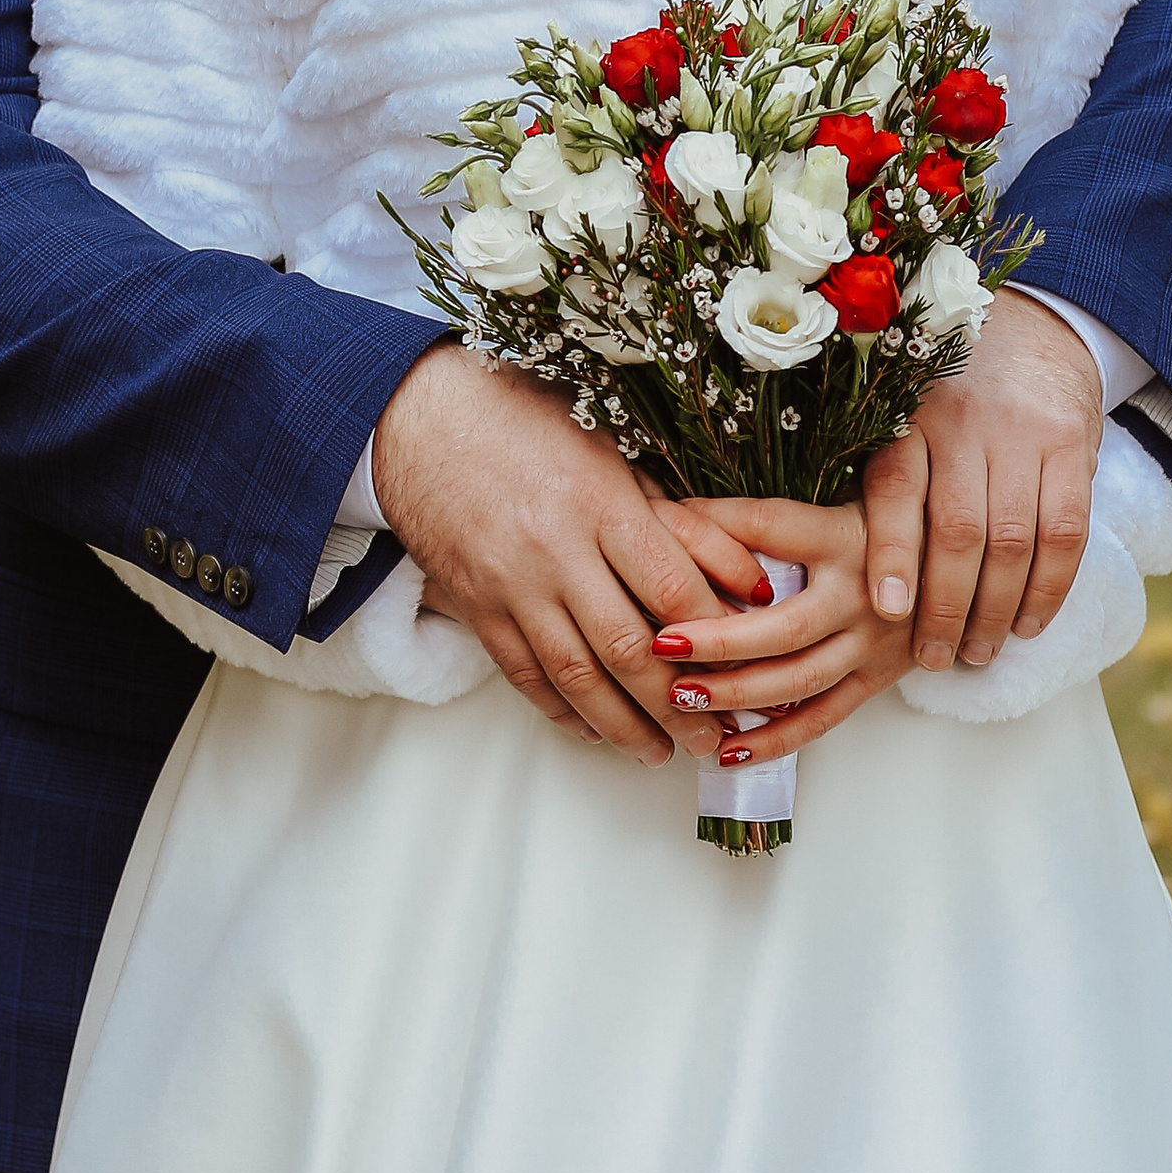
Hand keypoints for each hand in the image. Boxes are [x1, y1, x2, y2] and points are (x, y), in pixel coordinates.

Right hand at [371, 346, 767, 763]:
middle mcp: (556, 549)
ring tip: (661, 752)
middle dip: (678, 704)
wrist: (420, 420)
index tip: (748, 669)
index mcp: (600, 502)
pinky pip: (524, 675)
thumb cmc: (528, 422)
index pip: (671, 588)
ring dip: (624, 725)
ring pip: (575, 674)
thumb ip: (681, 521)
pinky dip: (563, 711)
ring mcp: (511, 583)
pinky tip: (596, 730)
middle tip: (715, 739)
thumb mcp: (615, 453)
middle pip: (627, 647)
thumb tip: (752, 582)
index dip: (716, 640)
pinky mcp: (477, 606)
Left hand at [651, 497, 911, 756]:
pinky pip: (823, 717)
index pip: (771, 526)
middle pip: (787, 626)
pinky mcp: (877, 678)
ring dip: (738, 694)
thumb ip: (763, 508)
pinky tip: (729, 751)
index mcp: (844, 534)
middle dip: (721, 641)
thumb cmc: (885, 520)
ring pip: (801, 680)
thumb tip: (678, 507)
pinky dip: (775, 740)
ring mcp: (873, 642)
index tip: (661, 534)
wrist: (961, 559)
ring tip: (679, 698)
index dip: (716, 530)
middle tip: (663, 644)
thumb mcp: (837, 494)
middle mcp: (863, 592)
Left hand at [857, 289, 1103, 672]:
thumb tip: (831, 564)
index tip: (888, 614)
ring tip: (978, 653)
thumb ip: (881, 473)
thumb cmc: (946, 393)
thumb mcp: (900, 411)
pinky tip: (1028, 622)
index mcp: (905, 414)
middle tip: (934, 657)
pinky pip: (1065, 530)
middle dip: (946, 608)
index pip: (896, 490)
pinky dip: (1049, 587)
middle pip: (956, 530)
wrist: (1032, 326)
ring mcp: (1022, 432)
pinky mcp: (1071, 443)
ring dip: (995, 609)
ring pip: (1011, 539)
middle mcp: (962, 421)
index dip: (893, 555)